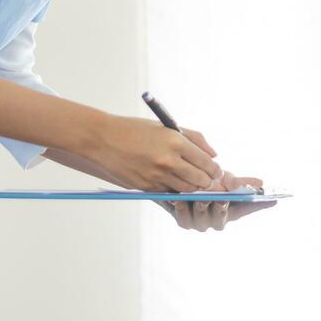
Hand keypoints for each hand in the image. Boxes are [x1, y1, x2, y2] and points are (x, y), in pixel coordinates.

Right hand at [87, 116, 221, 191]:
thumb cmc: (137, 130)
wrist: (103, 139)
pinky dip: (175, 190)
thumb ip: (195, 139)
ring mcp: (156, 176)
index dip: (216, 170)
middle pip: (200, 180)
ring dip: (194, 189)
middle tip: (210, 181)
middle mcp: (168, 160)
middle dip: (209, 183)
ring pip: (186, 190)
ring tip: (195, 183)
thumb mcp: (168, 127)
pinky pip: (169, 192)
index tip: (217, 172)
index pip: (207, 163)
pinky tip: (175, 183)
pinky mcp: (146, 186)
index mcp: (176, 142)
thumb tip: (214, 155)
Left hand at [162, 171, 276, 231]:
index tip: (254, 197)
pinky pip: (182, 217)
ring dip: (199, 209)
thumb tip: (261, 184)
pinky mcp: (183, 219)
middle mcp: (216, 220)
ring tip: (198, 198)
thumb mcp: (226, 180)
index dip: (253, 206)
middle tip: (220, 198)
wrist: (186, 182)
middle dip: (219, 209)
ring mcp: (199, 222)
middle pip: (218, 220)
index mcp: (232, 212)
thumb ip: (241, 183)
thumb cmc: (211, 182)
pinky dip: (180, 208)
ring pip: (200, 220)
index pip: (245, 210)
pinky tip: (177, 198)